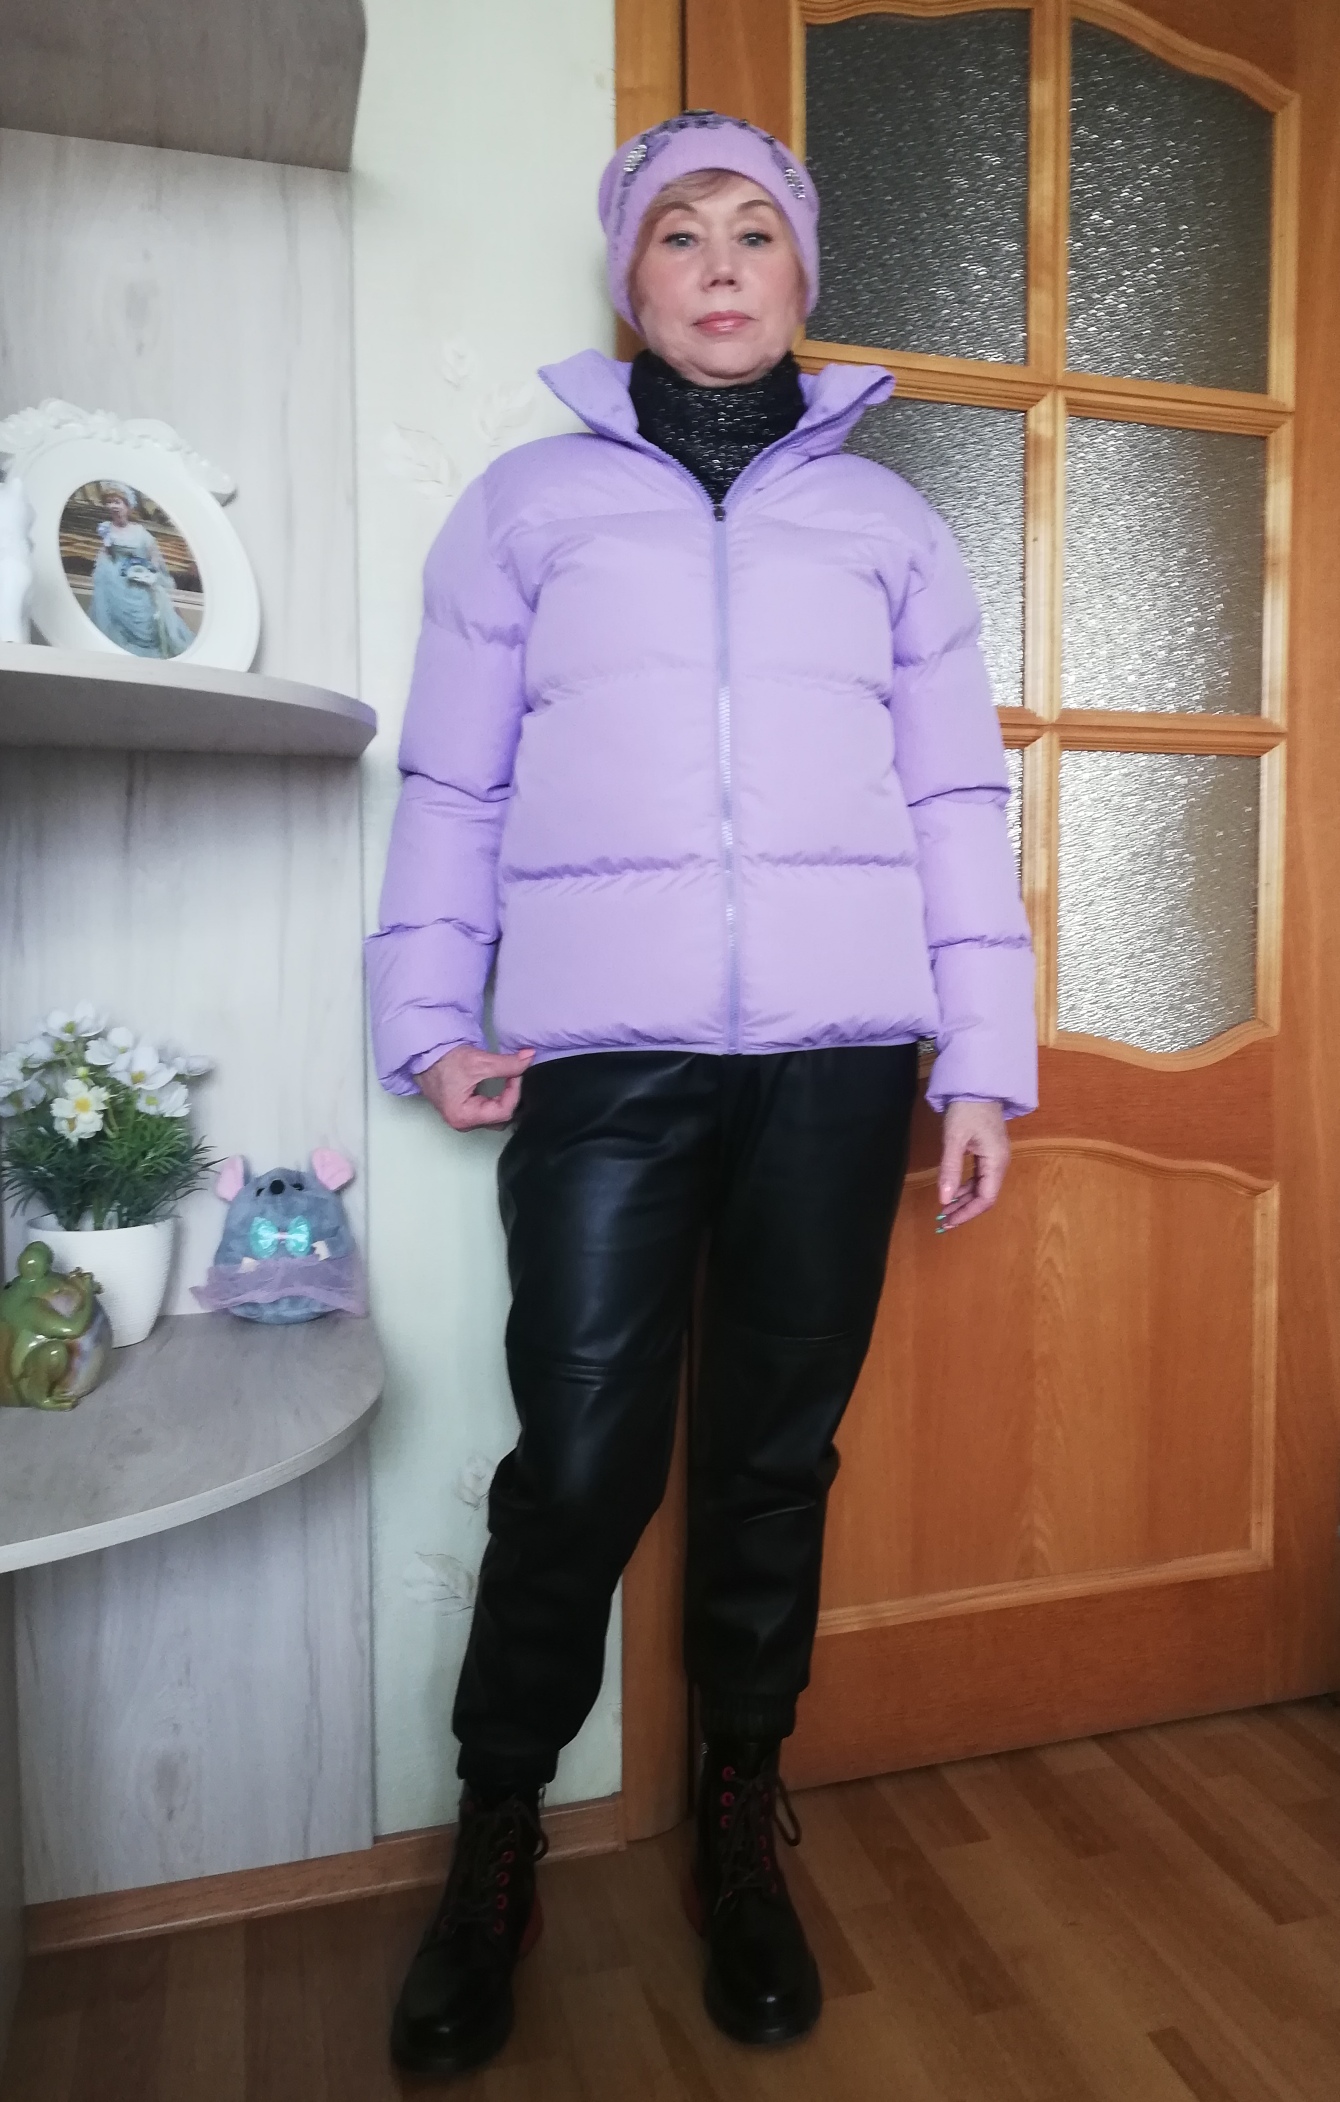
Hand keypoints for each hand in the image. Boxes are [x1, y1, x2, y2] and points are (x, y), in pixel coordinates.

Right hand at [417, 1045, 534, 1130]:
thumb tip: (529, 1057)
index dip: (514, 1091)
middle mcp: (462, 1124)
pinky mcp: (463, 1113)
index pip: (503, 1111)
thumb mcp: (479, 1061)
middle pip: (500, 1118)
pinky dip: (497, 1100)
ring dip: (505, 1100)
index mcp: (464, 1116)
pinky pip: (487, 1112)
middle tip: (515, 1077)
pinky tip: (501, 1087)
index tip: (516, 1073)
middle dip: (512, 1098)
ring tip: (509, 1080)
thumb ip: (508, 1063)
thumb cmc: (444, 1060)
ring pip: (495, 1117)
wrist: (425, 1055)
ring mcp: (462, 1120)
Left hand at [937, 1099, 1009, 1232]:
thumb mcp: (954, 1138)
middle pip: (985, 1195)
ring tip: (945, 1209)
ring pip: (982, 1187)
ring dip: (964, 1199)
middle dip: (965, 1209)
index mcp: (996, 1162)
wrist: (978, 1084)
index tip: (949, 1222)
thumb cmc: (966, 1109)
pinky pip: (980, 1176)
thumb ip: (950, 1169)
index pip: (986, 1198)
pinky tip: (953, 1191)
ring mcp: (995, 1157)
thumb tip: (944, 1199)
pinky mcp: (988, 1152)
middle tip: (943, 1220)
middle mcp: (1000, 1163)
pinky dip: (966, 1186)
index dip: (968, 1213)